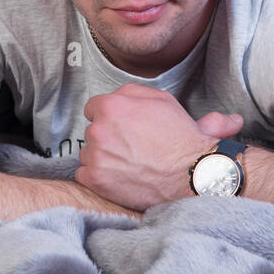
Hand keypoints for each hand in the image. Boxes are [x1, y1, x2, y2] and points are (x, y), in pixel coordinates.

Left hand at [74, 83, 244, 210]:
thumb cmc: (179, 137)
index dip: (107, 117)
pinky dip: (97, 177)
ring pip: (88, 153)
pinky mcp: (96, 180)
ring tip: (128, 163)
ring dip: (102, 157)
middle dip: (107, 137)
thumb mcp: (162, 100)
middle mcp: (99, 129)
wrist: (190, 174)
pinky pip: (83, 174)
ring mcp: (96, 156)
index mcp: (112, 106)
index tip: (118, 127)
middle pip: (92, 131)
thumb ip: (131, 92)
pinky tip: (118, 177)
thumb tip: (115, 95)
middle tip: (130, 146)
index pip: (92, 107)